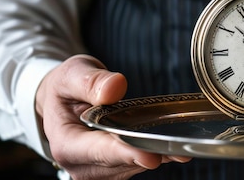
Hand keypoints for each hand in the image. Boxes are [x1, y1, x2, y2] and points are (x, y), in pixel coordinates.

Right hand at [36, 54, 190, 179]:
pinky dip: (156, 156)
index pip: (97, 151)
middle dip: (147, 155)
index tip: (149, 156)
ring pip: (131, 167)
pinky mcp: (112, 169)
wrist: (61, 103)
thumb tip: (114, 87)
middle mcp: (79, 164)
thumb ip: (90, 80)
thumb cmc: (66, 88)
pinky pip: (136, 165)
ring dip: (156, 156)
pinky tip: (175, 149)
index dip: (125, 153)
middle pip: (118, 164)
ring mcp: (96, 171)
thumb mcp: (73, 73)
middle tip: (178, 150)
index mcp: (65, 143)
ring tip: (181, 146)